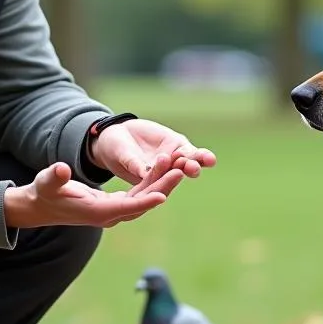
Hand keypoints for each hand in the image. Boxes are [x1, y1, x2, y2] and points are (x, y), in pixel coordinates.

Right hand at [3, 161, 183, 229]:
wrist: (42, 205)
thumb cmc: (44, 192)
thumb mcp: (46, 182)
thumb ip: (54, 177)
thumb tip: (60, 169)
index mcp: (96, 212)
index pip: (125, 208)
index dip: (144, 201)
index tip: (164, 195)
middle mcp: (109, 215)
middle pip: (142, 203)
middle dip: (162, 187)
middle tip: (182, 171)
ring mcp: (113, 211)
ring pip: (144, 198)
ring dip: (161, 183)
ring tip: (178, 165)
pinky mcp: (116, 204)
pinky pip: (139, 194)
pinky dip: (152, 182)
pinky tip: (165, 168)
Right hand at [88, 118, 216, 186]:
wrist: (121, 135)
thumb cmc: (114, 149)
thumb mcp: (122, 154)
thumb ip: (133, 163)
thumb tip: (143, 172)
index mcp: (148, 182)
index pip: (157, 188)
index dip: (164, 186)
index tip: (173, 181)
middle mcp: (162, 175)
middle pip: (175, 177)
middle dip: (183, 173)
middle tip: (191, 169)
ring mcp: (172, 162)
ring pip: (186, 166)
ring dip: (195, 164)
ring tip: (206, 161)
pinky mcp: (177, 147)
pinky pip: (189, 152)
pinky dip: (199, 155)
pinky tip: (208, 158)